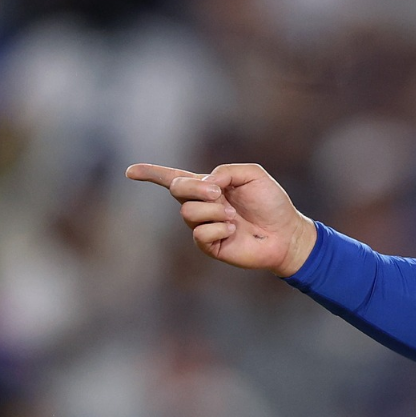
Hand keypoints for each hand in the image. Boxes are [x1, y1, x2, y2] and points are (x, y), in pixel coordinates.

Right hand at [125, 162, 317, 275]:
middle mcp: (201, 205)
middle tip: (219, 193)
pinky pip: (200, 234)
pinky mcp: (209, 246)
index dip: (151, 173)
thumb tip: (205, 184)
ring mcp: (203, 226)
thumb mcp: (252, 175)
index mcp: (208, 186)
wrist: (286, 232)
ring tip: (233, 217)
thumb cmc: (271, 203)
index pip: (173, 179)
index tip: (130, 171)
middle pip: (177, 189)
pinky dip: (219, 228)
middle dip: (195, 188)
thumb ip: (226, 171)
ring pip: (188, 213)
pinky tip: (233, 230)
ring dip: (214, 211)